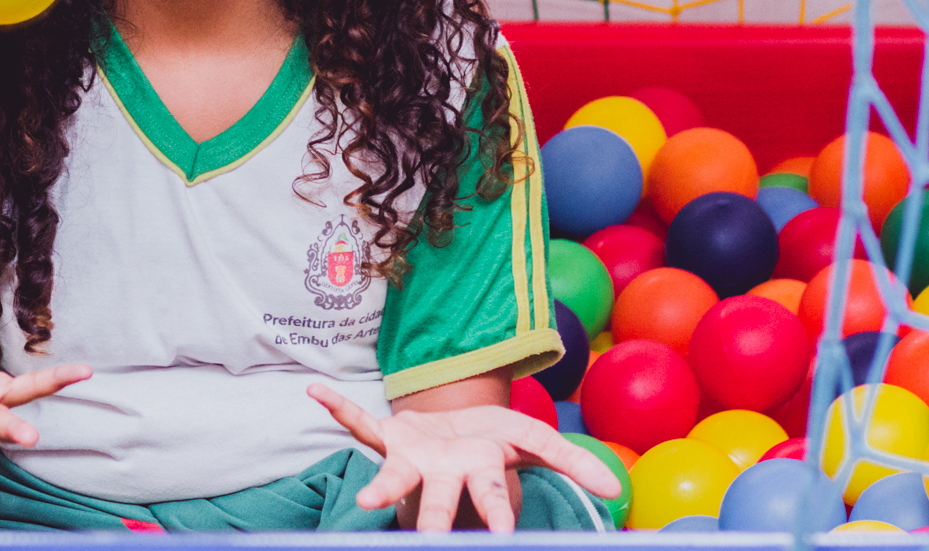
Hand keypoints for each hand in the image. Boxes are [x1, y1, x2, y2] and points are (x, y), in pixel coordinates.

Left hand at [308, 384, 620, 532]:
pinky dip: (337, 407)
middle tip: (429, 540)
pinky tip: (314, 392)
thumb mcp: (533, 442)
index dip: (497, 514)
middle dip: (436, 520)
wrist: (455, 422)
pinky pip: (358, 422)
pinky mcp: (386, 436)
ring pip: (394, 477)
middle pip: (441, 501)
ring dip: (379, 489)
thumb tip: (614, 489)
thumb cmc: (492, 441)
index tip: (503, 533)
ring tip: (363, 502)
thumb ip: (570, 463)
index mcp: (478, 475)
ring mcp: (410, 458)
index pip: (492, 497)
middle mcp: (441, 474)